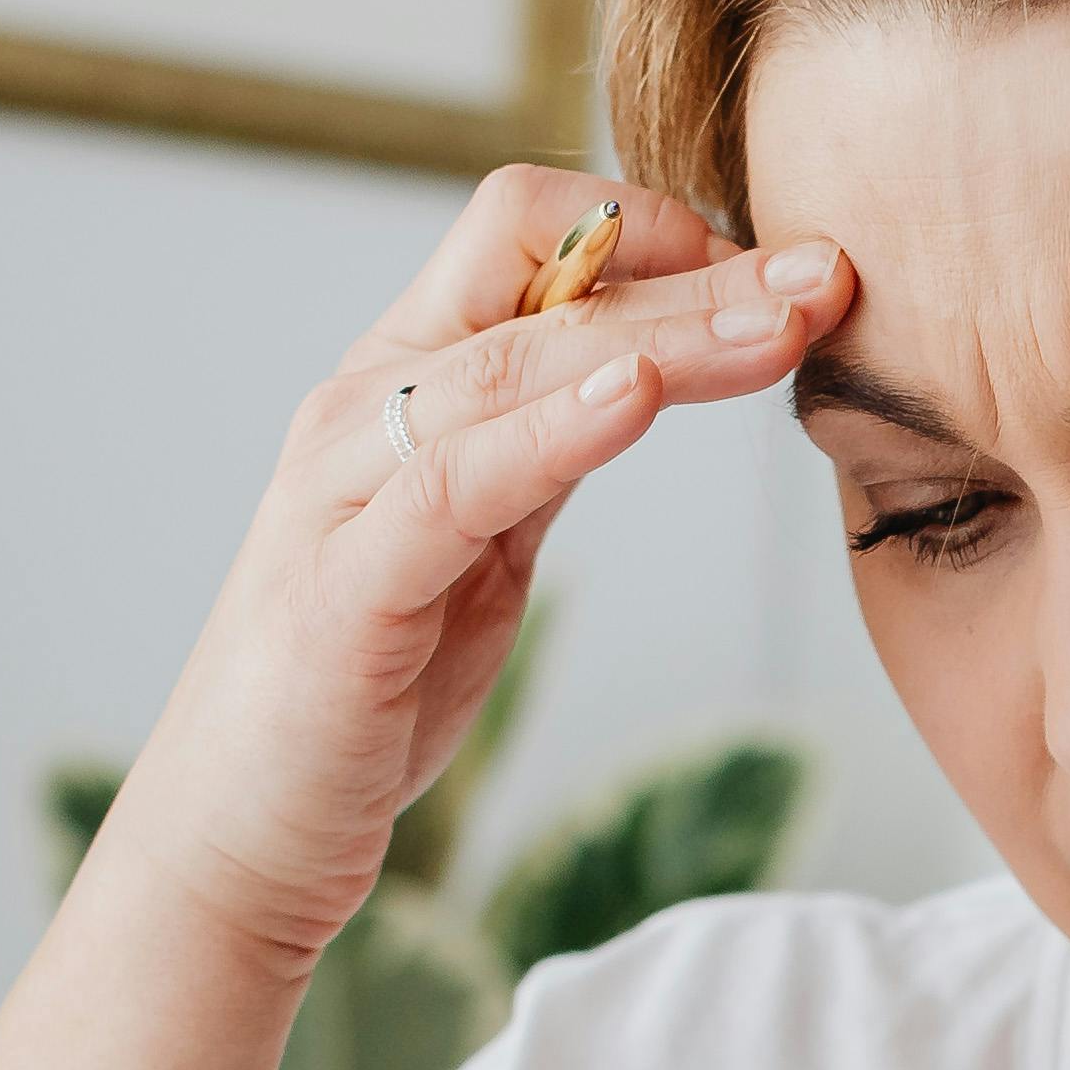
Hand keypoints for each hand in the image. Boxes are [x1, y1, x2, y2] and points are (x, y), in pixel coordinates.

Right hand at [91, 172, 850, 975]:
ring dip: (668, 337)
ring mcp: (344, 489)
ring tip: (780, 325)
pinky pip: (457, 483)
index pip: (523, 233)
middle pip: (544, 285)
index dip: (656, 233)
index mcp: (401, 382)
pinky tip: (640, 399)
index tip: (772, 278)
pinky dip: (555, 430)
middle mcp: (363, 408)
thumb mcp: (483, 543)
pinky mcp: (345, 587)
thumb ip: (546, 450)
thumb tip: (657, 369)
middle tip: (829, 272)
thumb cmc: (366, 688)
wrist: (239, 836)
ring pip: (515, 367)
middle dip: (702, 273)